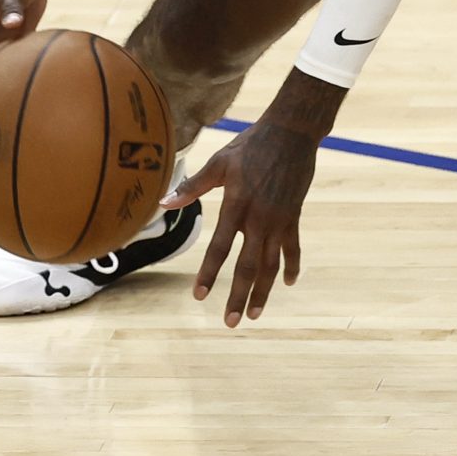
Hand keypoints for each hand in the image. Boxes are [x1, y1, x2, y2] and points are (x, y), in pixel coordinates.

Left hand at [164, 111, 324, 327]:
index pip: (220, 247)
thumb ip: (192, 186)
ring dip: (263, 292)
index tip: (199, 296)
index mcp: (237, 205)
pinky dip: (290, 267)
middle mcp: (260, 219)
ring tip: (254, 314)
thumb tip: (163, 202)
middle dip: (238, 296)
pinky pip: (293, 249)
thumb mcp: (218, 162)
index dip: (209, 273)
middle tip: (230, 322)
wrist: (291, 134)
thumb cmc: (250, 145)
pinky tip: (286, 283)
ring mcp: (279, 221)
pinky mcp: (293, 218)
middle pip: (248, 266)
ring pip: (271, 265)